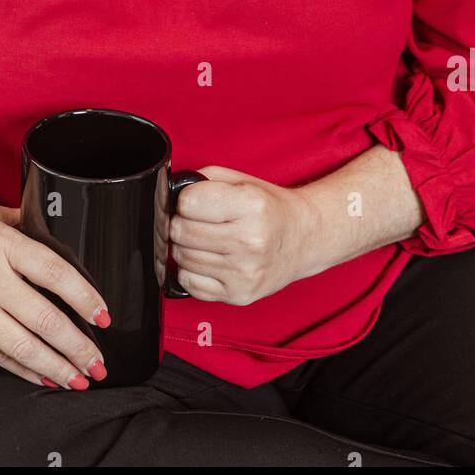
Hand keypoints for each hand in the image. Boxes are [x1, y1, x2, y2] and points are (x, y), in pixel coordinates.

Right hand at [0, 188, 110, 389]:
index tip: (103, 315)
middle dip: (78, 346)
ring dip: (56, 366)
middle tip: (99, 361)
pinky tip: (43, 376)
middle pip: (45, 319)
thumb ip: (21, 222)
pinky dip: (22, 369)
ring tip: (79, 378)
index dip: (84, 297)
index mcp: (2, 243)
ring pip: (22, 346)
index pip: (55, 273)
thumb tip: (52, 229)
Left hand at [168, 166, 321, 304]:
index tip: (195, 201)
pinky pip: (190, 284)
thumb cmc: (270, 209)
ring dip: (185, 247)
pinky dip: (191, 271)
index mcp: (251, 206)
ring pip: (182, 258)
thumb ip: (205, 179)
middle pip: (182, 231)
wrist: (304, 239)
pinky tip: (209, 260)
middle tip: (195, 221)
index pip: (189, 202)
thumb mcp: (242, 180)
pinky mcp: (239, 295)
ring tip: (205, 240)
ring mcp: (244, 272)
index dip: (186, 200)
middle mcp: (249, 241)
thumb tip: (170, 194)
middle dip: (181, 223)